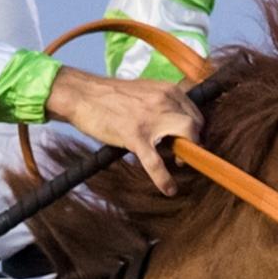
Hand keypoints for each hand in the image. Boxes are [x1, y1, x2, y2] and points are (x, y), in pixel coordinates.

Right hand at [44, 67, 203, 195]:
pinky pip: (155, 162)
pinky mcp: (134, 136)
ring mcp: (150, 119)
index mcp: (167, 89)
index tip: (190, 139)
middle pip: (195, 124)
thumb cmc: (110, 95)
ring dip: (186, 154)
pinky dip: (164, 178)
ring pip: (185, 137)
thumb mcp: (144, 90)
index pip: (195, 112)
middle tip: (184, 152)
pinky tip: (169, 189)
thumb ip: (161, 101)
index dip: (196, 129)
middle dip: (195, 142)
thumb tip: (174, 120)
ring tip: (178, 164)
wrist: (82, 94)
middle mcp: (163, 101)